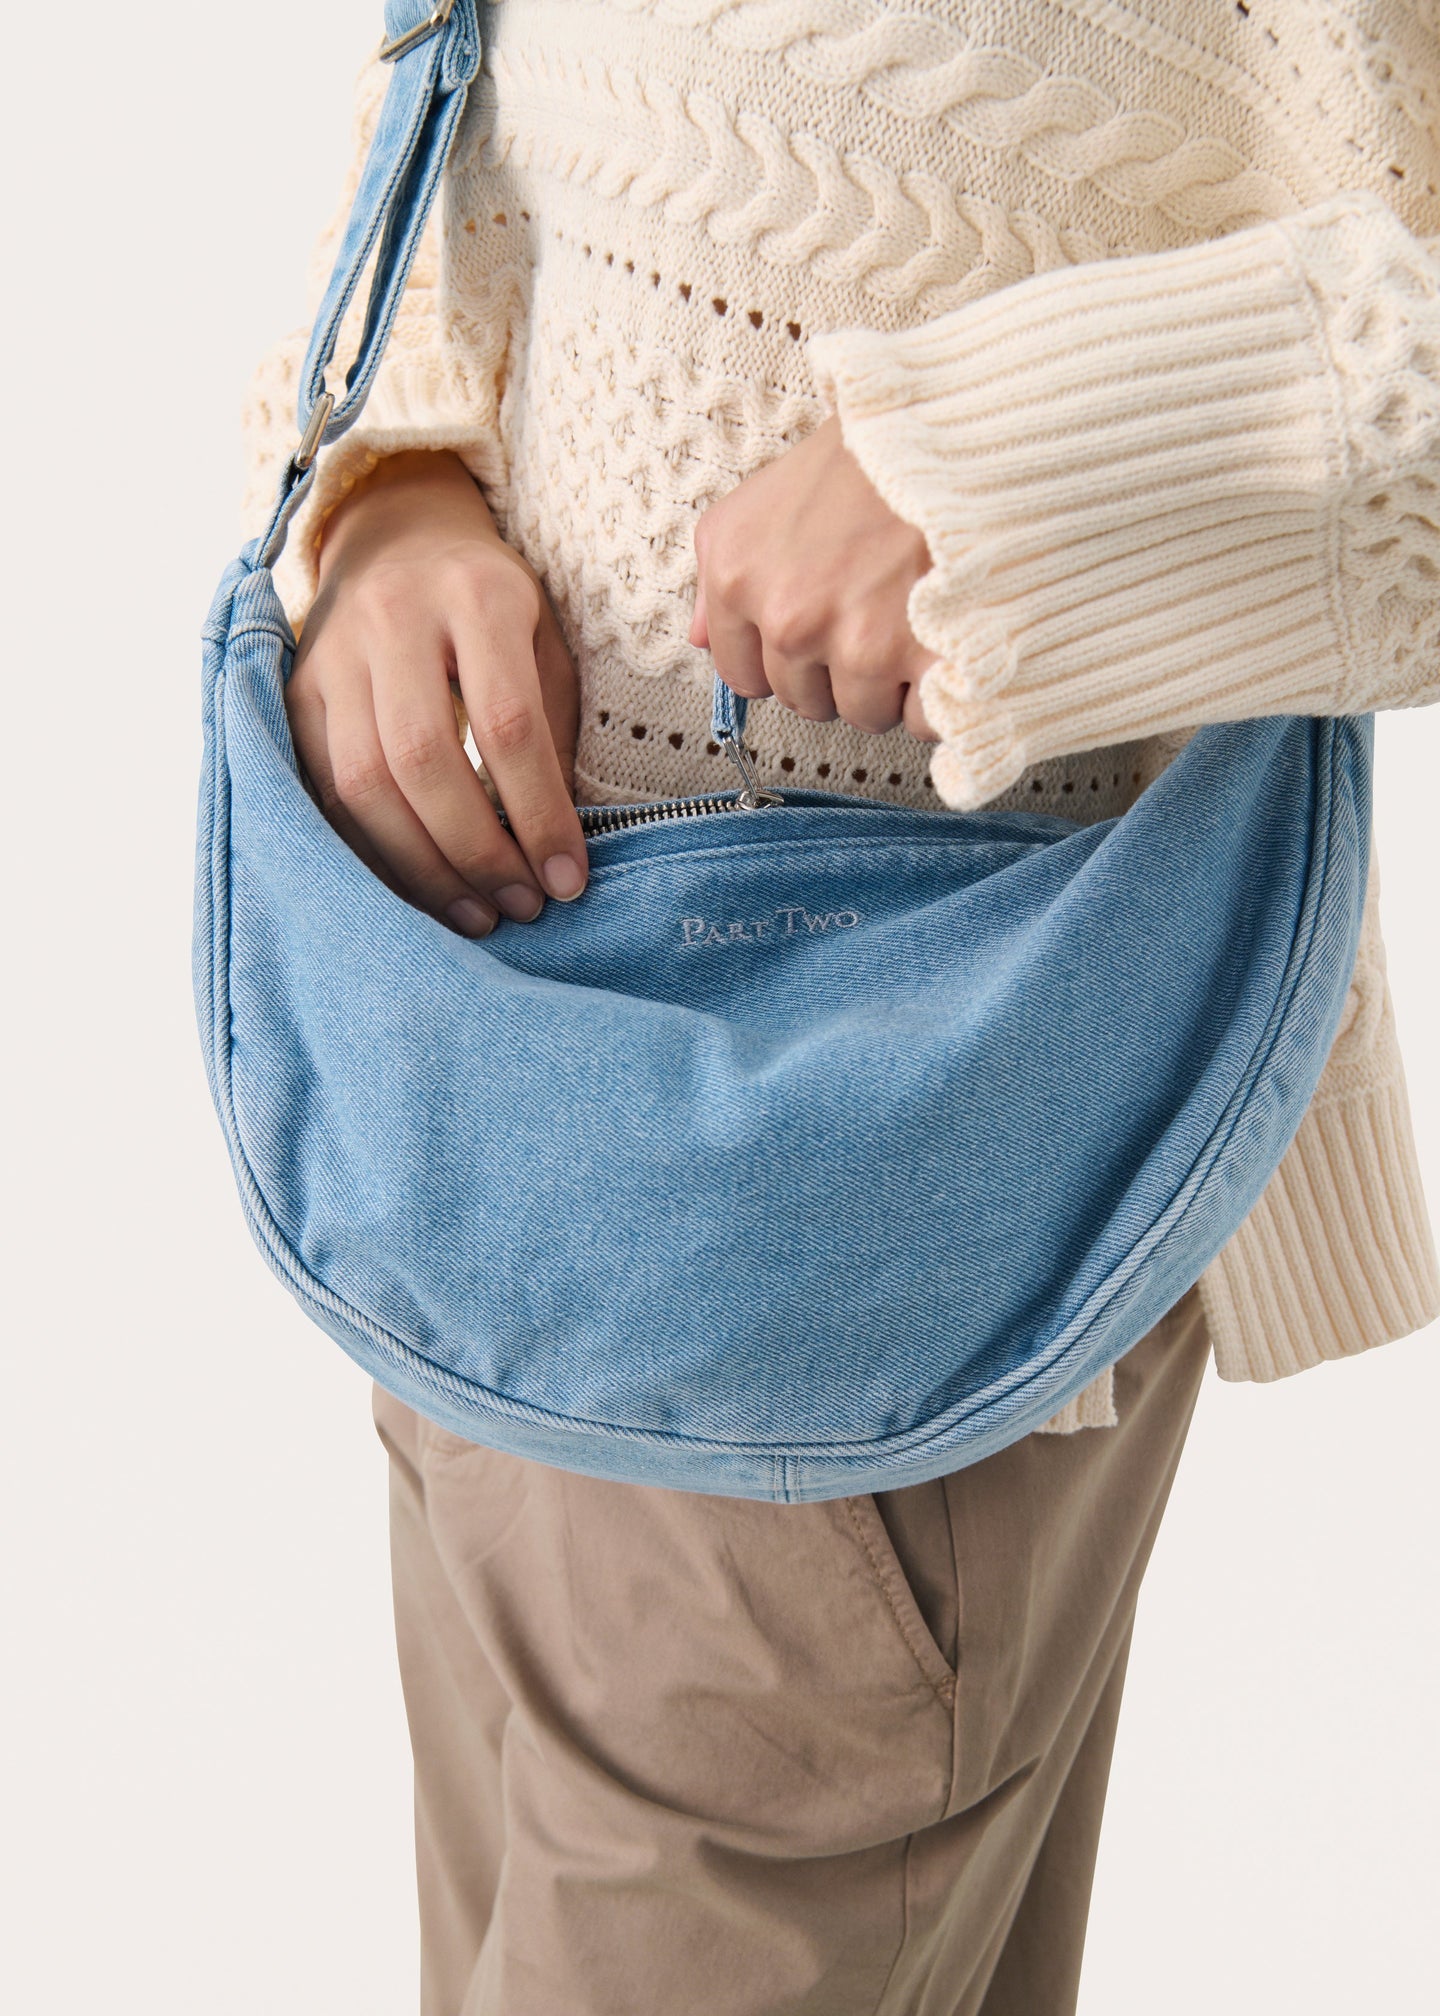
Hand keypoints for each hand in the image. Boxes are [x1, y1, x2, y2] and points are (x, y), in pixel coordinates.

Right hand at [287, 450, 586, 936]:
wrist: (398, 536)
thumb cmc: (491, 604)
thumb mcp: (543, 640)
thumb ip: (550, 729)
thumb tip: (553, 847)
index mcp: (477, 597)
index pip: (508, 725)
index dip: (538, 815)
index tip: (567, 880)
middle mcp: (394, 617)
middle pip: (423, 760)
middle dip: (475, 851)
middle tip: (520, 907)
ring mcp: (333, 653)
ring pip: (361, 782)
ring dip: (421, 866)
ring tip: (476, 914)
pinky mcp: (296, 690)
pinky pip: (323, 788)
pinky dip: (371, 852)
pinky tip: (416, 890)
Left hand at [688, 414, 939, 738]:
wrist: (951, 428)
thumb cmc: (855, 460)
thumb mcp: (756, 500)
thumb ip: (715, 575)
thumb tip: (699, 639)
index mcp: (739, 581)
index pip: (743, 677)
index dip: (780, 659)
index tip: (813, 632)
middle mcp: (791, 619)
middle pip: (804, 700)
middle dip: (833, 671)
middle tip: (869, 618)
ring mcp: (858, 642)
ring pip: (863, 713)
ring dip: (886, 685)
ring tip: (907, 624)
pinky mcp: (926, 654)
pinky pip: (922, 718)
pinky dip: (938, 694)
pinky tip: (944, 645)